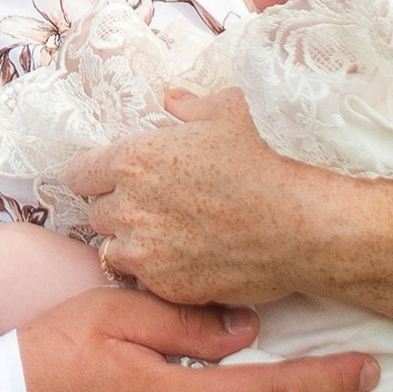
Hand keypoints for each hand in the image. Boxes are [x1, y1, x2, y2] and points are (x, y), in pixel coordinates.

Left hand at [68, 89, 377, 307]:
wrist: (313, 224)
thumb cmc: (274, 158)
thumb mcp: (231, 112)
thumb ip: (191, 108)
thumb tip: (174, 101)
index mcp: (134, 159)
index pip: (79, 173)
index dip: (97, 173)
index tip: (115, 176)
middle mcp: (130, 209)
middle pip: (97, 214)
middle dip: (119, 207)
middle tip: (154, 204)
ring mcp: (149, 255)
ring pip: (117, 253)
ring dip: (135, 244)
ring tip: (171, 237)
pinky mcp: (172, 290)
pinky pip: (149, 283)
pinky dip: (162, 274)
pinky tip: (194, 260)